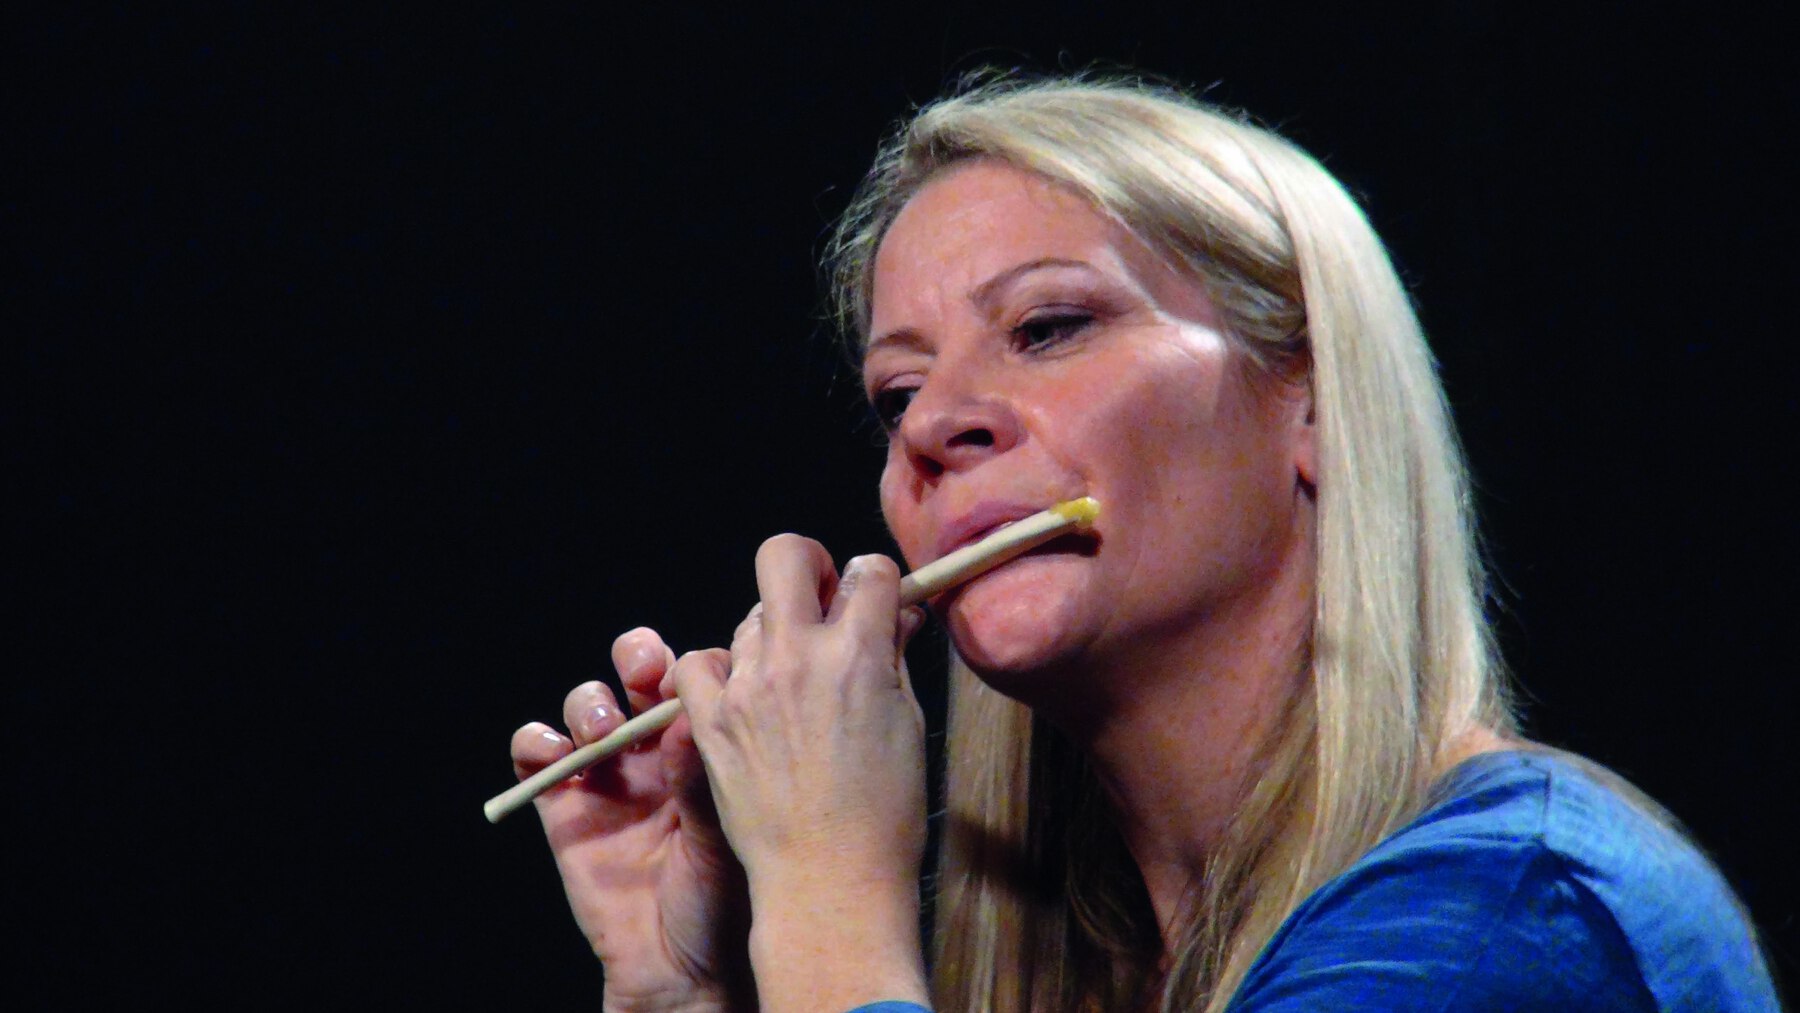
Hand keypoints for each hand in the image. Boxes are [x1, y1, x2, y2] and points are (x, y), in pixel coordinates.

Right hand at [510, 628, 751, 1012]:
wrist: (680, 967)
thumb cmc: (720, 900)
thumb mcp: (721, 835)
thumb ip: (701, 779)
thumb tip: (688, 713)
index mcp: (702, 748)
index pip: (694, 681)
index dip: (690, 666)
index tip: (697, 673)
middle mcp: (655, 751)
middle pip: (638, 676)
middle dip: (636, 658)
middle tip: (642, 669)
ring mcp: (608, 775)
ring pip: (588, 706)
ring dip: (588, 702)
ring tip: (600, 729)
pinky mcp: (564, 805)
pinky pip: (537, 755)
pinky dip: (535, 740)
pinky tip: (555, 753)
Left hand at [671, 538, 930, 1011]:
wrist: (829, 881)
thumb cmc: (883, 814)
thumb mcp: (906, 724)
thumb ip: (894, 657)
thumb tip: (898, 612)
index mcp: (858, 654)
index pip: (867, 570)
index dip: (876, 581)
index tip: (876, 601)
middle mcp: (797, 657)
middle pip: (786, 556)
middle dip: (808, 565)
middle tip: (820, 598)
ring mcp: (747, 686)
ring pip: (748, 615)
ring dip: (772, 631)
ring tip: (789, 676)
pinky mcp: (709, 721)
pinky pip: (697, 663)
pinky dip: (718, 671)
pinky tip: (741, 696)